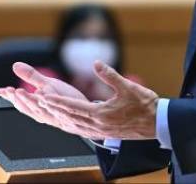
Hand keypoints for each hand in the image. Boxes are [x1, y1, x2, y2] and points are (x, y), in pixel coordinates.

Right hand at [0, 62, 87, 126]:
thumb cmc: (62, 97)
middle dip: (17, 99)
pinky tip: (42, 96)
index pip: (19, 102)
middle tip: (10, 91)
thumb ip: (31, 76)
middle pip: (26, 108)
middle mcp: (42, 113)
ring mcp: (53, 114)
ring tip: (21, 92)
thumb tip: (15, 65)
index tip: (0, 91)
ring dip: (29, 102)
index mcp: (35, 107)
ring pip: (38, 110)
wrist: (83, 109)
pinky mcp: (65, 112)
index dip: (9, 97)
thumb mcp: (46, 84)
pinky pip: (55, 110)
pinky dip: (48, 104)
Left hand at [36, 61, 157, 139]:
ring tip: (47, 111)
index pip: (73, 108)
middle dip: (53, 110)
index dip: (58, 102)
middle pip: (69, 118)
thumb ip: (110, 75)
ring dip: (59, 118)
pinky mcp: (103, 133)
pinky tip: (66, 121)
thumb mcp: (128, 87)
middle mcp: (97, 126)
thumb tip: (96, 62)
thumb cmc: (144, 105)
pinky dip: (70, 124)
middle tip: (38, 102)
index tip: (44, 97)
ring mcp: (99, 132)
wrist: (156, 123)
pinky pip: (81, 130)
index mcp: (101, 115)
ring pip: (73, 126)